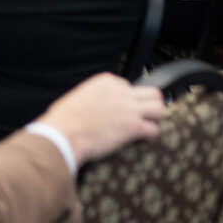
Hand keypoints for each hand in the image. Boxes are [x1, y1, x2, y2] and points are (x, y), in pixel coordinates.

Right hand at [38, 73, 162, 164]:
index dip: (128, 101)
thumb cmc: (65, 119)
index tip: (123, 112)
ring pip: (159, 108)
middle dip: (150, 106)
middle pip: (152, 93)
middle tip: (144, 117)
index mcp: (106, 81)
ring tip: (146, 128)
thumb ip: (96, 95)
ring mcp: (129, 109)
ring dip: (155, 119)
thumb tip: (102, 106)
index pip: (130, 86)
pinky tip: (141, 141)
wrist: (64, 133)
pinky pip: (154, 129)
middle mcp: (121, 92)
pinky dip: (150, 136)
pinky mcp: (133, 127)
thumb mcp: (80, 95)